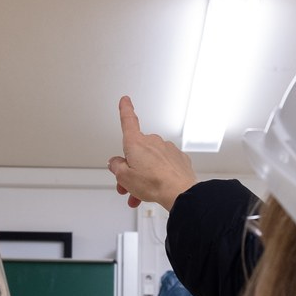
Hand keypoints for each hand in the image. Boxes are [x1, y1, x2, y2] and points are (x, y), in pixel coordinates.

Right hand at [108, 96, 196, 210]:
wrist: (179, 192)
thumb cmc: (154, 183)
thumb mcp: (124, 177)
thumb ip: (116, 167)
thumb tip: (116, 163)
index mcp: (136, 143)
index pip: (128, 121)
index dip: (125, 109)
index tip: (125, 101)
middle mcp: (152, 142)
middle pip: (136, 152)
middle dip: (130, 168)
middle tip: (127, 185)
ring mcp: (167, 149)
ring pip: (150, 161)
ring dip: (143, 176)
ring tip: (140, 194)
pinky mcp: (178, 158)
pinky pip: (164, 165)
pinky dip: (159, 176)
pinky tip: (158, 187)